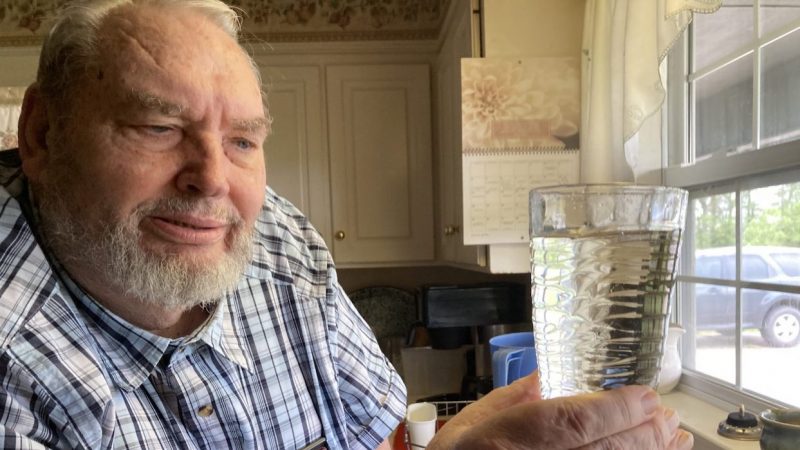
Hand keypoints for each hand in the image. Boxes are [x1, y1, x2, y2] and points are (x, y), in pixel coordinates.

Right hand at [427, 372, 692, 449]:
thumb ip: (512, 398)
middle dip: (646, 431)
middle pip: (608, 448)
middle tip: (669, 416)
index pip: (577, 419)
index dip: (619, 408)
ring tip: (674, 438)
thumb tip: (544, 376)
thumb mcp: (472, 423)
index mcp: (515, 436)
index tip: (646, 395)